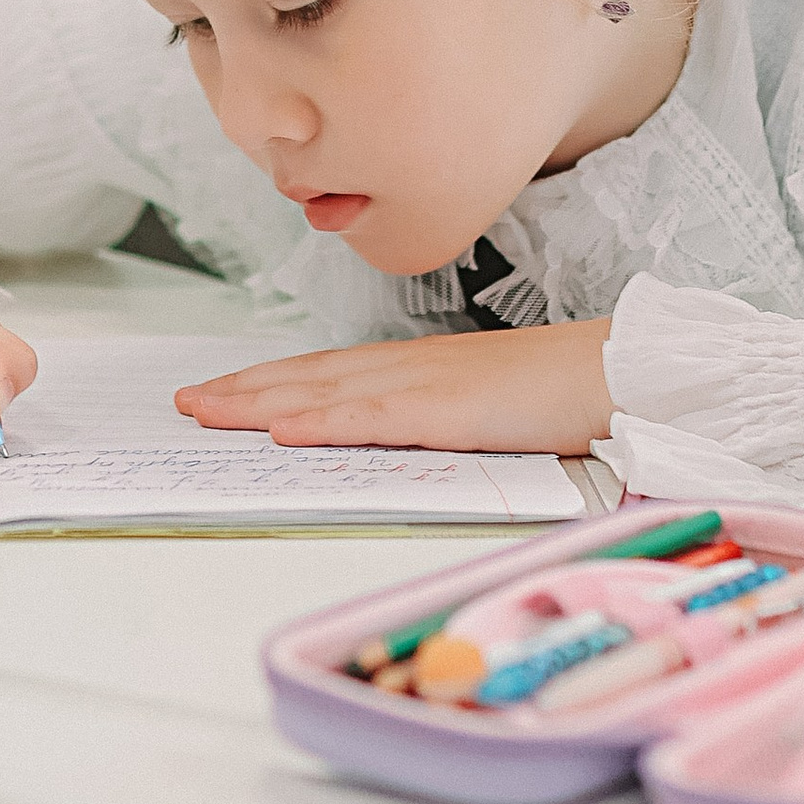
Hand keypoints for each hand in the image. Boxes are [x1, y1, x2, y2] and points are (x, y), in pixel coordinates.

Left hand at [174, 319, 612, 455]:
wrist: (618, 371)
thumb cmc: (562, 391)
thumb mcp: (485, 407)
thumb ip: (441, 417)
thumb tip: (402, 435)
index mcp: (417, 369)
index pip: (325, 374)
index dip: (268, 382)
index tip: (220, 391)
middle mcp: (408, 367)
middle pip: (308, 377)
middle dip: (243, 389)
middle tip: (185, 401)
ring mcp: (424, 385)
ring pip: (324, 392)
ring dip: (258, 400)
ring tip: (205, 410)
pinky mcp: (446, 411)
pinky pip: (372, 419)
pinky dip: (323, 423)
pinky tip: (282, 430)